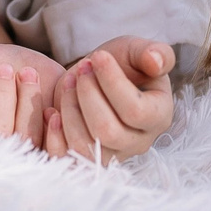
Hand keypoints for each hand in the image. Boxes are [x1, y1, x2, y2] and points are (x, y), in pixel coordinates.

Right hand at [0, 43, 60, 143]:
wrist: (24, 66)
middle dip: (0, 96)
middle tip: (3, 68)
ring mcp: (21, 155)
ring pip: (25, 137)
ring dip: (27, 102)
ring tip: (27, 73)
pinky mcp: (49, 153)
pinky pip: (54, 148)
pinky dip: (53, 125)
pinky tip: (50, 106)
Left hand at [42, 38, 175, 162]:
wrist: (94, 77)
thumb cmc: (120, 64)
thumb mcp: (137, 51)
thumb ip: (155, 53)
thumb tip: (156, 61)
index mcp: (158, 116)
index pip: (136, 111)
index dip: (112, 82)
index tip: (98, 56)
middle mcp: (138, 142)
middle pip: (107, 131)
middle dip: (87, 94)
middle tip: (82, 69)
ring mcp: (112, 154)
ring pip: (84, 145)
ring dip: (69, 108)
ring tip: (69, 82)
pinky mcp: (86, 159)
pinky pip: (66, 158)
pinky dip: (54, 135)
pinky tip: (52, 111)